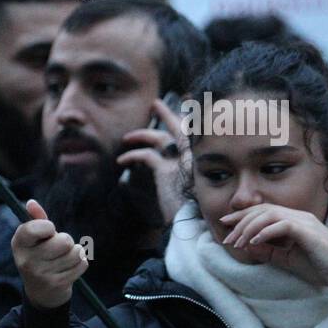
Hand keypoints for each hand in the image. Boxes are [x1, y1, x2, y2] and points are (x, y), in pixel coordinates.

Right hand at [11, 199, 88, 308]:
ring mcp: (41, 274)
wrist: (40, 292)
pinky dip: (80, 264)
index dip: (48, 227)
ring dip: (75, 253)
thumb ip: (36, 220)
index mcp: (19, 243)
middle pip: (64, 241)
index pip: (36, 228)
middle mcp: (26, 260)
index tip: (48, 232)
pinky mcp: (57, 284)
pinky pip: (82, 264)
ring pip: (75, 252)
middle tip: (58, 248)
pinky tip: (69, 268)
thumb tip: (31, 203)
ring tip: (64, 258)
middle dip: (66, 241)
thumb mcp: (34, 239)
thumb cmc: (39, 257)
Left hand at [117, 97, 189, 222]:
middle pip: (180, 127)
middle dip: (167, 114)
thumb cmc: (200, 211)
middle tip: (156, 105)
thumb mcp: (200, 192)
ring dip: (142, 134)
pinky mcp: (165, 170)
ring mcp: (182, 160)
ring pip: (160, 137)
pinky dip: (132, 156)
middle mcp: (196, 155)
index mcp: (204, 158)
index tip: (181, 113)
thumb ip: (195, 178)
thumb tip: (187, 179)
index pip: (195, 134)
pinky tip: (122, 162)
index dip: (187, 122)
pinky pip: (146, 156)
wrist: (198, 222)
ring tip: (128, 137)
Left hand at [219, 203, 327, 285]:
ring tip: (237, 242)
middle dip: (240, 221)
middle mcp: (299, 216)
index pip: (264, 210)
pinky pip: (282, 225)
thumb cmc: (318, 267)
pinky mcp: (308, 231)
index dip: (243, 215)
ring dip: (249, 228)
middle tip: (226, 237)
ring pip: (269, 215)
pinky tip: (254, 242)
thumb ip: (268, 251)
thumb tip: (246, 245)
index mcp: (294, 220)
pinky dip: (265, 232)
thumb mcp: (287, 259)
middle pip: (262, 210)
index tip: (225, 223)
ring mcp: (304, 221)